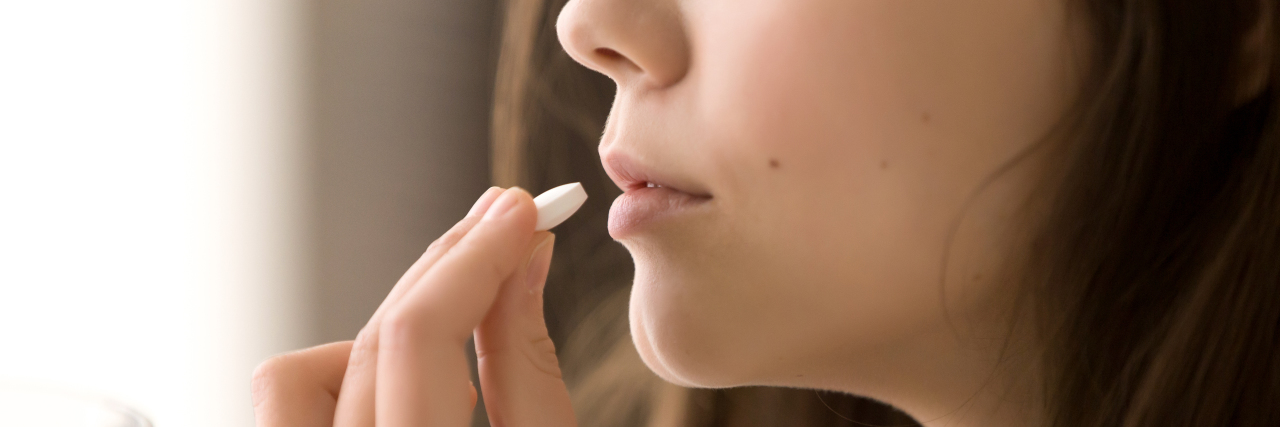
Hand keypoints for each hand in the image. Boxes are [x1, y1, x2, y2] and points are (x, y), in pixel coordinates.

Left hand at [250, 187, 576, 426]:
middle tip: (504, 224)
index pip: (422, 336)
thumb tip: (523, 260)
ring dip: (380, 336)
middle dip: (447, 272)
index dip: (475, 261)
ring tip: (454, 349)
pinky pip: (289, 405)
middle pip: (374, 338)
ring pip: (298, 372)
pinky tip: (411, 391)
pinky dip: (345, 377)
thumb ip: (528, 365)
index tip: (521, 214)